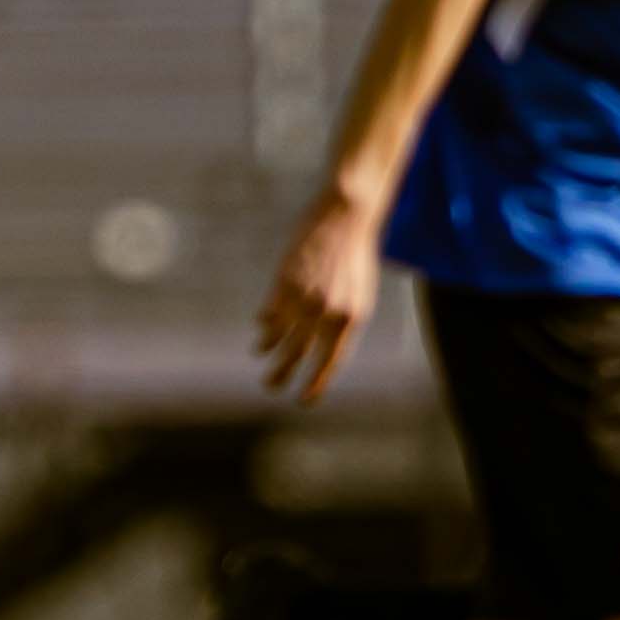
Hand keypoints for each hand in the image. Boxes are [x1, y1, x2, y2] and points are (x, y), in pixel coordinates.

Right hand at [252, 192, 386, 404]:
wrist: (346, 219)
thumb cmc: (355, 259)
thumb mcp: (357, 295)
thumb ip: (340, 323)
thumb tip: (319, 349)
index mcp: (350, 319)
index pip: (330, 362)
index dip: (315, 384)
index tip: (303, 400)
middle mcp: (326, 312)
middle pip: (299, 354)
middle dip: (282, 374)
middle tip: (270, 387)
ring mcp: (304, 297)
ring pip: (279, 336)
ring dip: (267, 350)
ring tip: (261, 356)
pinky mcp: (285, 282)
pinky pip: (270, 313)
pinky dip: (265, 323)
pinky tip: (262, 327)